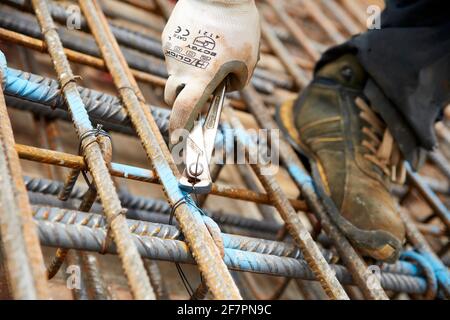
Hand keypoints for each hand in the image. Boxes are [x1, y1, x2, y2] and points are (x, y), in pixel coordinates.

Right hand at [162, 0, 260, 143]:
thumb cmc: (239, 27)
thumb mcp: (248, 62)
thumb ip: (237, 83)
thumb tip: (224, 90)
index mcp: (202, 78)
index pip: (185, 111)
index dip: (179, 129)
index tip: (177, 140)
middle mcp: (182, 68)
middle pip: (171, 98)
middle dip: (180, 103)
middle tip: (194, 96)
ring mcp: (172, 52)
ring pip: (175, 74)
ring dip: (187, 76)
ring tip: (208, 57)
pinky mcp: (169, 38)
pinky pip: (176, 55)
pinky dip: (187, 55)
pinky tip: (202, 41)